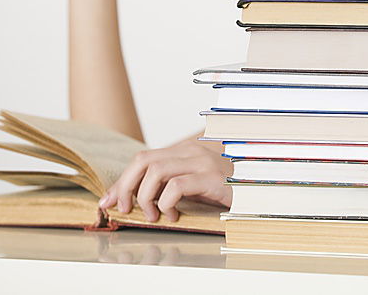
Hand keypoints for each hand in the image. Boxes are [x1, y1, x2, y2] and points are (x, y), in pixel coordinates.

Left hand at [99, 139, 231, 222]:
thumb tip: (126, 198)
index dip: (122, 180)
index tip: (108, 202)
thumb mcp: (191, 188)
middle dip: (125, 186)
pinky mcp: (213, 178)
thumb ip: (165, 187)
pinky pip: (177, 186)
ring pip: (156, 170)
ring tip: (153, 215)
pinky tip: (174, 214)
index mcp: (185, 152)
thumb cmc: (224, 193)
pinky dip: (166, 203)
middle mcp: (193, 152)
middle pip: (144, 160)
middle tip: (124, 209)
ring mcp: (204, 163)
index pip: (144, 158)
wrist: (258, 193)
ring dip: (146, 197)